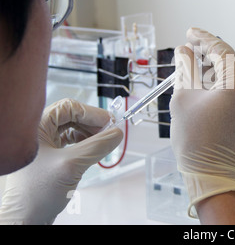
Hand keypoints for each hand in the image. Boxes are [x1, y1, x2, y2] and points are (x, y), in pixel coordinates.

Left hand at [0, 99, 122, 224]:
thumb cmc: (35, 193)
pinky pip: (69, 143)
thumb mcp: (72, 164)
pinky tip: (92, 151)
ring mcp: (42, 145)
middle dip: (92, 124)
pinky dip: (84, 144)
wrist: (24, 218)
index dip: (91, 113)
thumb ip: (97, 146)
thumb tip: (117, 133)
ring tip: (102, 143)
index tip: (109, 122)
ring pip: (71, 129)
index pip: (69, 107)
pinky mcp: (48, 157)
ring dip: (89, 134)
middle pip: (71, 117)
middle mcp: (37, 132)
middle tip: (108, 133)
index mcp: (36, 126)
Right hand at [170, 28, 234, 220]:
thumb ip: (186, 68)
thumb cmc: (196, 141)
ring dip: (217, 71)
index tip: (189, 33)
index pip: (220, 49)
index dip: (202, 38)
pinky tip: (210, 89)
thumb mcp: (184, 98)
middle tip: (189, 52)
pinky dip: (227, 86)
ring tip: (195, 73)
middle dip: (209, 55)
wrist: (217, 177)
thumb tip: (184, 50)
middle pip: (231, 61)